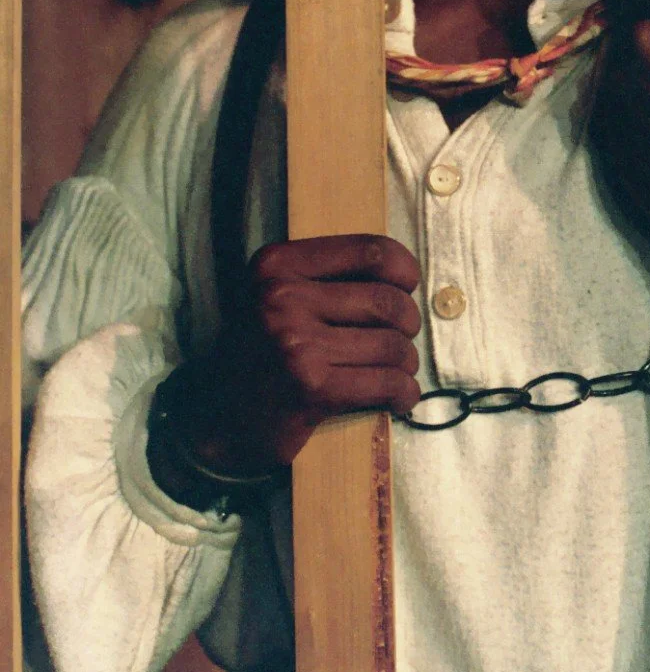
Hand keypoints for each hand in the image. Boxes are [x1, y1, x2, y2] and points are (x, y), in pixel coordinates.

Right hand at [174, 234, 421, 472]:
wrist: (219, 419)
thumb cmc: (263, 353)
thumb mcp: (279, 296)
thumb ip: (327, 276)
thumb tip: (404, 273)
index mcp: (277, 265)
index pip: (369, 251)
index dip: (403, 268)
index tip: (408, 285)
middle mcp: (282, 297)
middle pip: (387, 301)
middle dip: (408, 324)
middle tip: (402, 338)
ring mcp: (296, 342)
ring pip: (392, 345)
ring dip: (405, 363)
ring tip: (397, 371)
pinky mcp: (312, 387)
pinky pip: (385, 383)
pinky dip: (403, 393)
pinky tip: (400, 397)